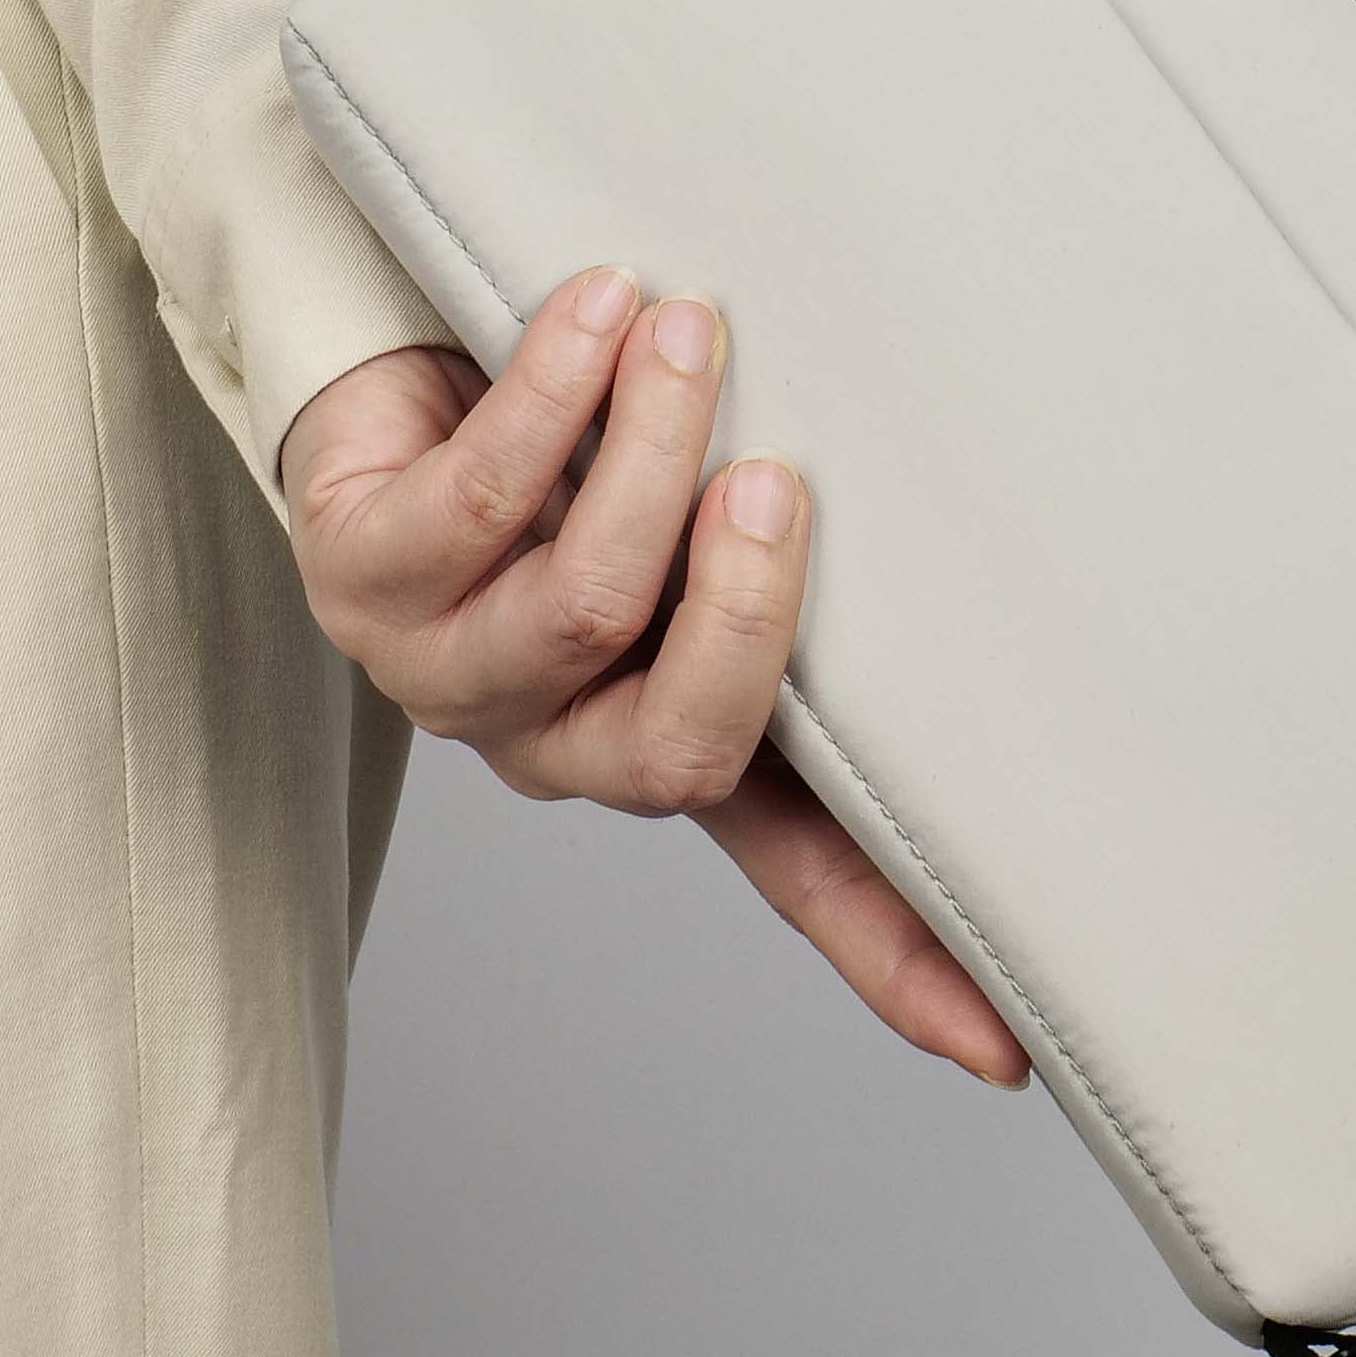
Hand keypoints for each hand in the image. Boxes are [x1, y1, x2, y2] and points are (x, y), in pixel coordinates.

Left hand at [278, 264, 1032, 1090]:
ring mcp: (445, 672)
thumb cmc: (576, 448)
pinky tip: (597, 308)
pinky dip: (550, 389)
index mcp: (661, 744)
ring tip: (689, 333)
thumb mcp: (707, 522)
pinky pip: (474, 498)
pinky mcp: (355, 574)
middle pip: (675, 747)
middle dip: (739, 604)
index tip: (1000, 1047)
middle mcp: (552, 741)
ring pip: (578, 609)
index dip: (894, 962)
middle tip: (776, 479)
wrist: (397, 344)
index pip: (799, 875)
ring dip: (646, 457)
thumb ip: (800, 578)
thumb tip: (989, 593)